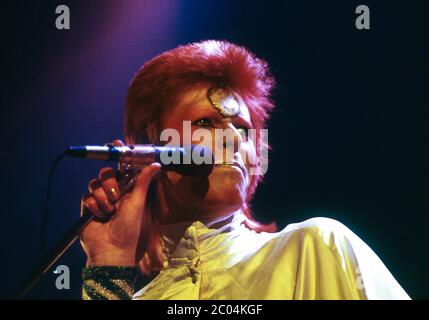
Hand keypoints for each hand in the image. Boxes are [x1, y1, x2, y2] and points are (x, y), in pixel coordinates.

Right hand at [80, 140, 160, 265]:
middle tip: (116, 196)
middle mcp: (113, 192)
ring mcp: (100, 199)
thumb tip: (156, 164)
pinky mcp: (88, 207)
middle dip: (110, 183)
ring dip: (103, 198)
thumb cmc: (129, 228)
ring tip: (110, 212)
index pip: (122, 168)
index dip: (118, 155)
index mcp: (127, 189)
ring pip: (95, 184)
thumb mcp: (137, 202)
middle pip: (105, 173)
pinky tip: (100, 216)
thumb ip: (143, 182)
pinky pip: (87, 196)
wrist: (111, 249)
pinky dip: (94, 206)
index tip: (115, 143)